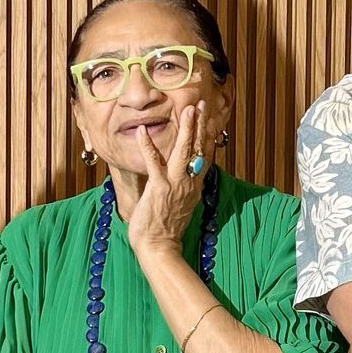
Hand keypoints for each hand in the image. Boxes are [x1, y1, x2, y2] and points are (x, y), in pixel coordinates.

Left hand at [128, 101, 211, 256]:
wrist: (159, 247)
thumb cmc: (166, 228)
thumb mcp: (182, 204)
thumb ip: (184, 186)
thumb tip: (186, 175)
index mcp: (194, 186)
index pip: (205, 156)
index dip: (207, 136)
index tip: (209, 119)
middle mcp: (189, 183)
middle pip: (198, 149)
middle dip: (200, 125)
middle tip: (200, 105)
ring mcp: (175, 185)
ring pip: (184, 151)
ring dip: (186, 129)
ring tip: (188, 110)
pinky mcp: (159, 188)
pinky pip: (154, 163)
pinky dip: (148, 145)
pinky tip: (142, 131)